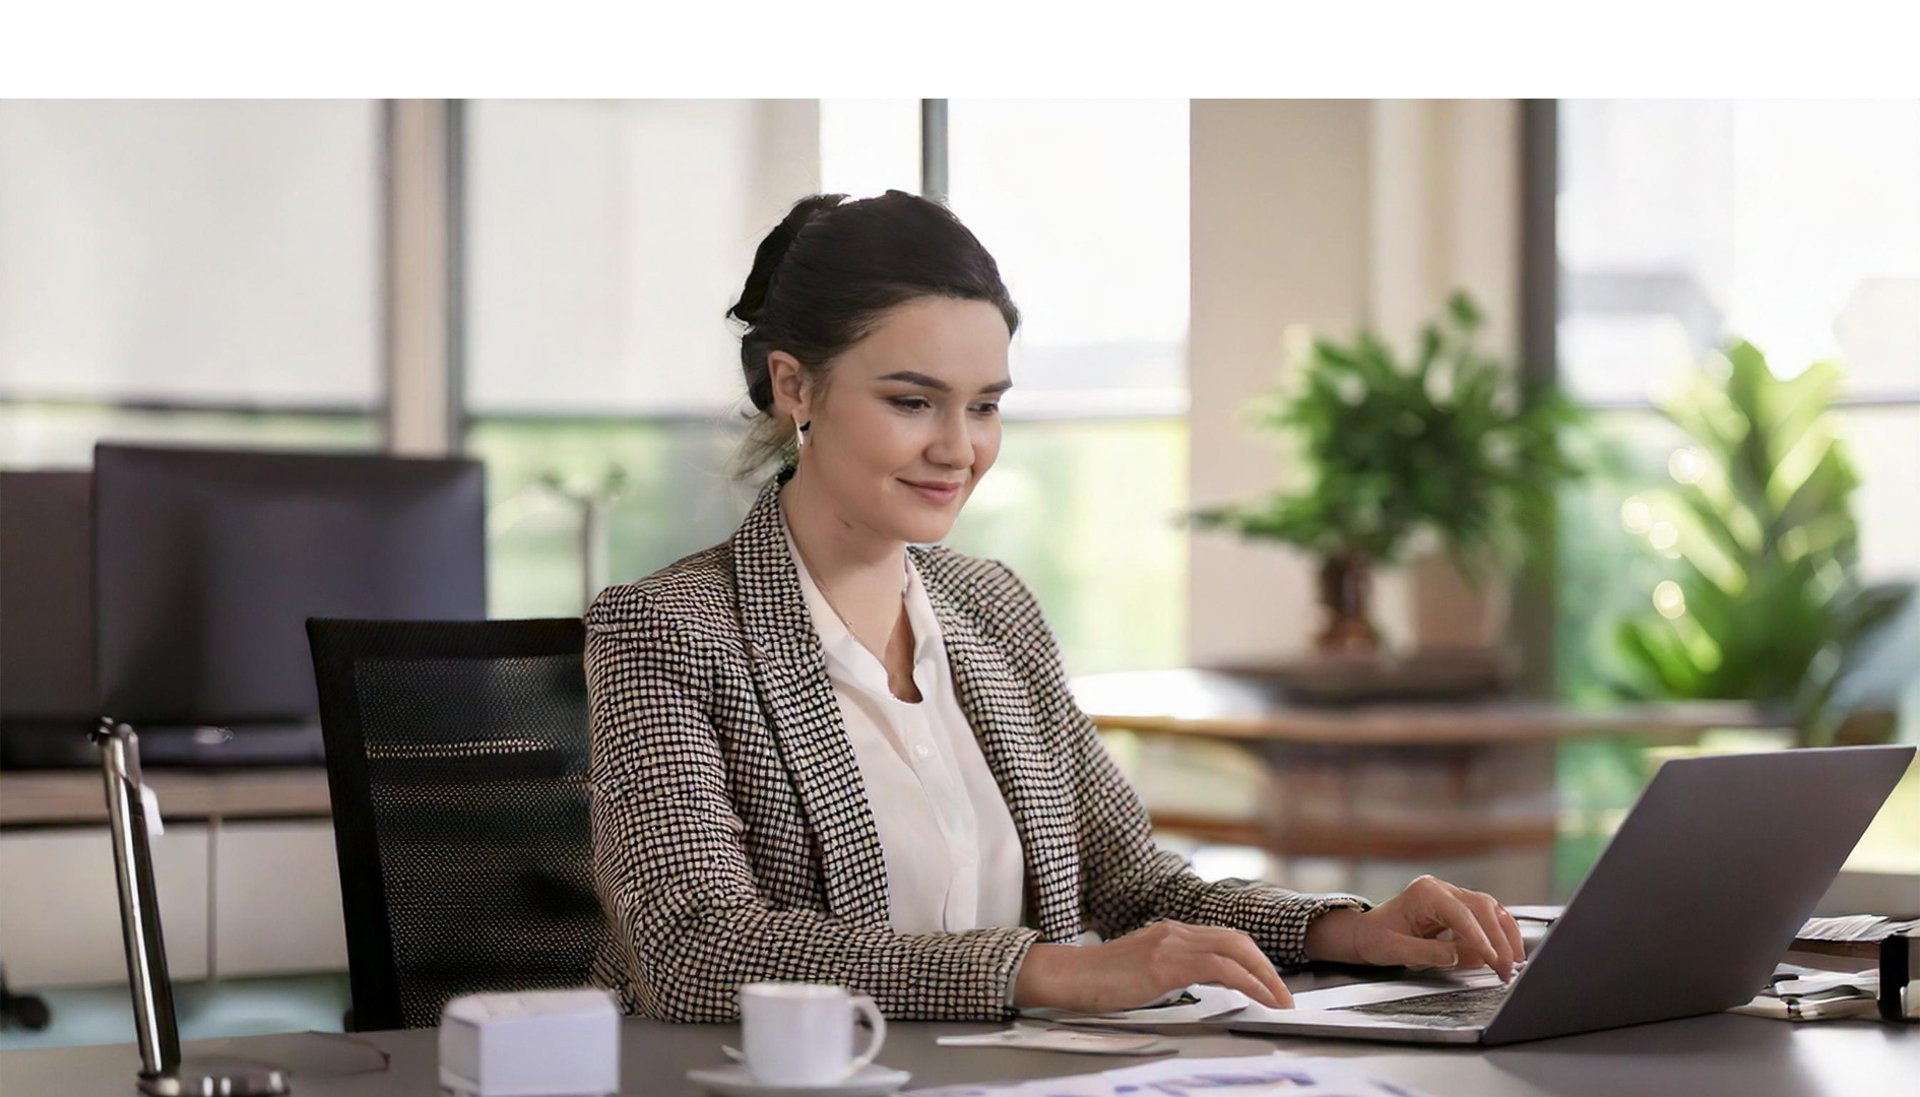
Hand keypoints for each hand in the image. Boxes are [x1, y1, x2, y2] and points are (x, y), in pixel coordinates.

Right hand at [1012, 920, 1294, 1013]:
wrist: (1068, 976)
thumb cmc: (1100, 980)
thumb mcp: (1145, 969)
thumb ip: (1174, 969)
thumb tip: (1203, 983)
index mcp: (1172, 932)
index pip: (1226, 939)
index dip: (1254, 961)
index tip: (1270, 985)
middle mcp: (1176, 931)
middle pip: (1238, 940)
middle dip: (1267, 968)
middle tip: (1285, 995)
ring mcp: (1171, 943)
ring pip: (1235, 949)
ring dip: (1265, 976)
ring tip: (1280, 1001)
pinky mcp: (1165, 963)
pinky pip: (1220, 968)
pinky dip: (1247, 982)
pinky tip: (1258, 998)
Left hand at [1305, 875, 1524, 981]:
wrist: (1366, 932)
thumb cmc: (1375, 938)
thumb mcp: (1395, 949)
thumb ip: (1427, 952)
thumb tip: (1458, 956)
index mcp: (1424, 893)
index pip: (1461, 914)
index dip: (1480, 938)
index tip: (1494, 959)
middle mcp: (1441, 889)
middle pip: (1482, 909)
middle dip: (1498, 940)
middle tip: (1507, 969)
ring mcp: (1451, 895)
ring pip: (1490, 909)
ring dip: (1506, 935)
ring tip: (1514, 962)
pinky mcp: (1459, 907)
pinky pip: (1487, 916)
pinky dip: (1500, 933)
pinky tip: (1507, 950)